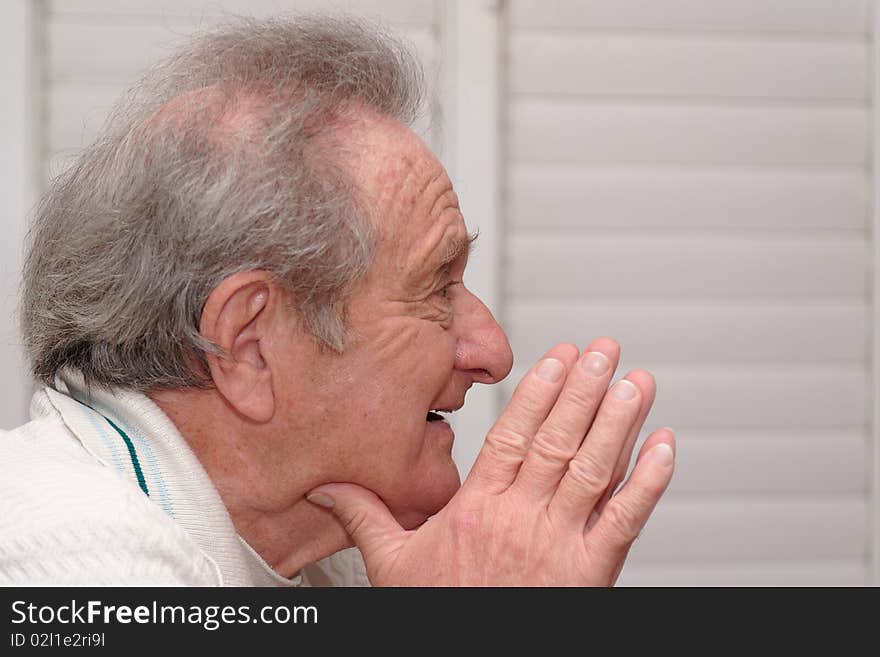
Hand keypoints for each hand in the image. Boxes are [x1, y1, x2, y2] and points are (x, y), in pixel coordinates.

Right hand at [307, 337, 674, 584]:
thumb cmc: (442, 615)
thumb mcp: (392, 566)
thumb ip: (366, 516)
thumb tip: (327, 485)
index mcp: (476, 509)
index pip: (512, 436)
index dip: (540, 393)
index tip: (560, 358)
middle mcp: (520, 519)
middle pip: (557, 441)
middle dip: (585, 390)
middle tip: (605, 349)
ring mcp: (558, 544)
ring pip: (593, 470)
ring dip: (618, 422)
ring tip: (637, 380)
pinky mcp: (591, 573)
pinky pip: (625, 520)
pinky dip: (648, 482)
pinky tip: (664, 447)